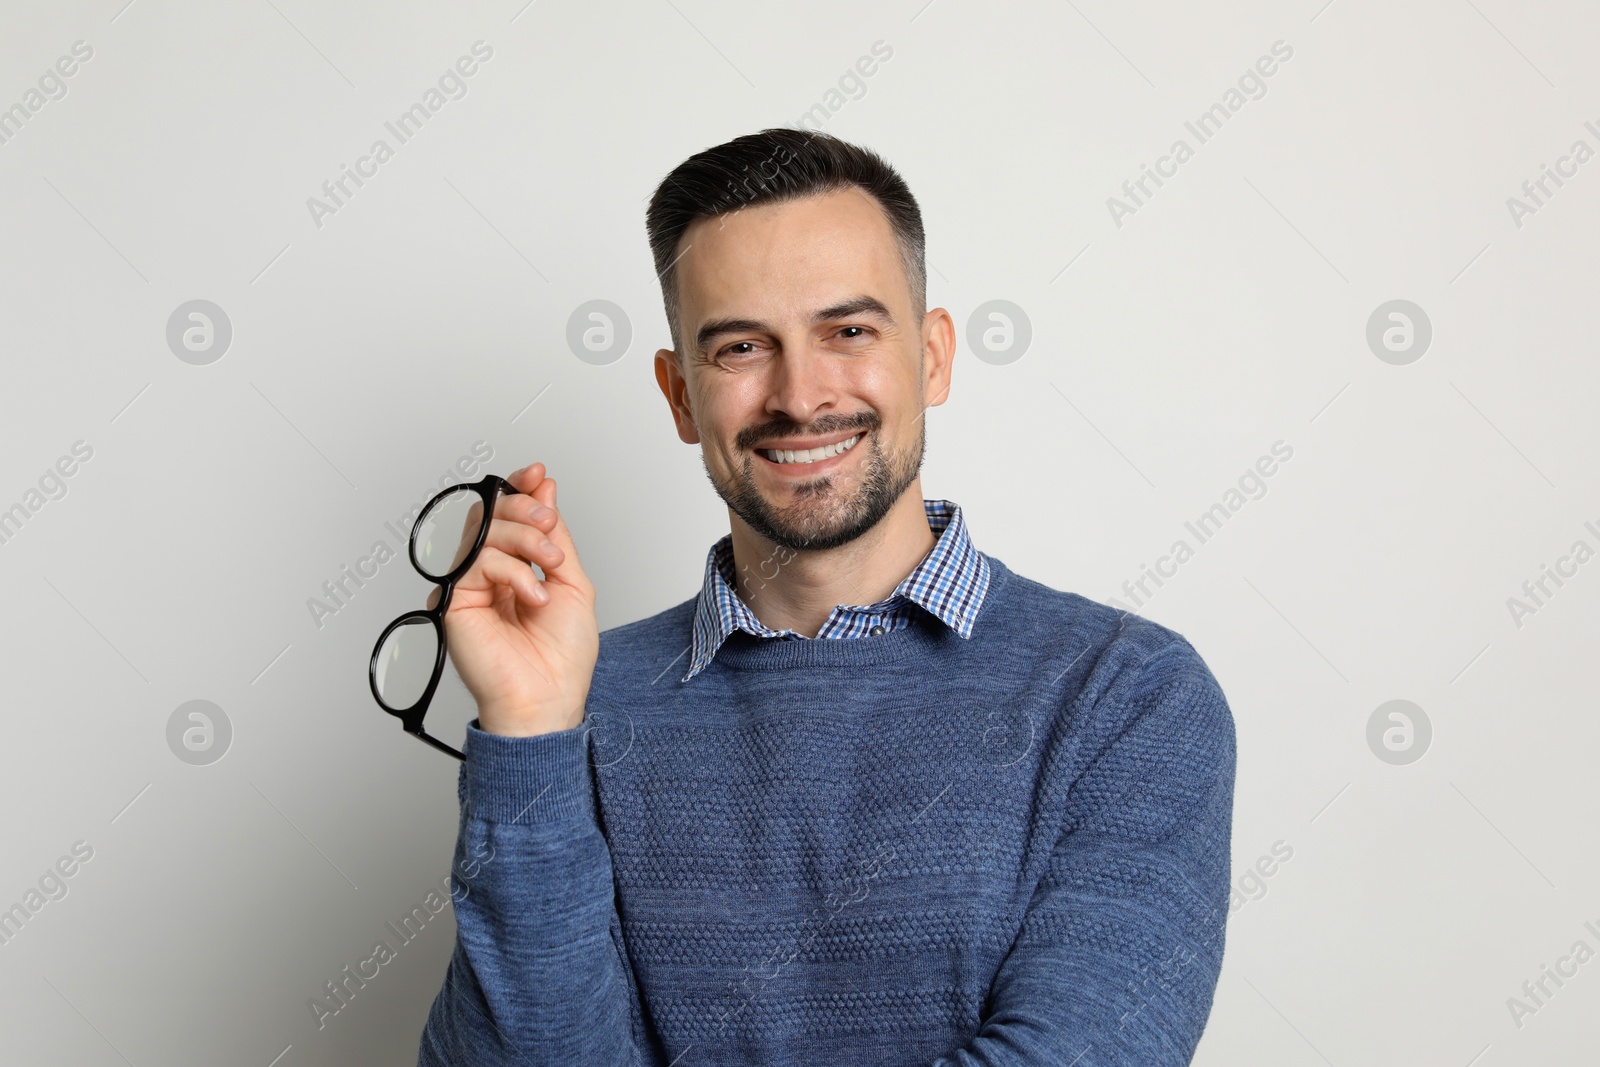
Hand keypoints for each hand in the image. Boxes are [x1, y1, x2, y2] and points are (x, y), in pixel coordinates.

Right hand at [432, 463, 598, 737]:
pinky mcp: (456, 601)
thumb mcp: (573, 582)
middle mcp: (489, 574)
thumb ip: (556, 538)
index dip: (520, 489)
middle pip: (492, 515)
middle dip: (524, 508)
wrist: (549, 698)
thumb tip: (546, 491)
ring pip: (484, 532)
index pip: (508, 517)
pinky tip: (533, 596)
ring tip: (549, 566)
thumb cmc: (561, 656)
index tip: (539, 474)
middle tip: (548, 522)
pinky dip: (513, 571)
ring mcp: (470, 587)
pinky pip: (477, 562)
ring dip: (525, 539)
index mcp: (516, 568)